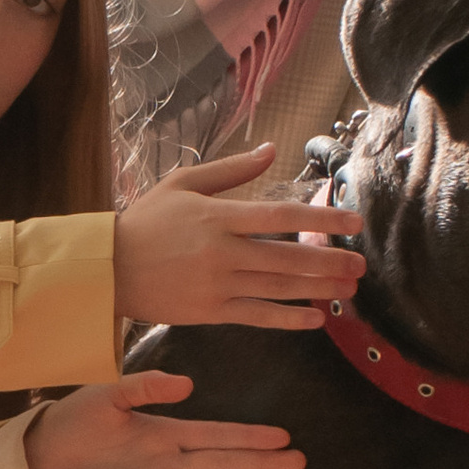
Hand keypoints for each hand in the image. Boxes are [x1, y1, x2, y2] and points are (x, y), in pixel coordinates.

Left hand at [27, 370, 304, 468]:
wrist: (39, 458)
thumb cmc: (73, 421)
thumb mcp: (108, 394)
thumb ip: (147, 388)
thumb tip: (189, 384)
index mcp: (163, 431)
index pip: (216, 435)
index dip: (249, 436)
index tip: (282, 436)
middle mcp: (168, 462)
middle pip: (224, 464)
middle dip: (260, 463)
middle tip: (298, 462)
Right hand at [113, 143, 364, 331]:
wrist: (106, 268)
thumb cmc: (146, 221)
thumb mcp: (183, 183)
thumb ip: (231, 170)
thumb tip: (270, 150)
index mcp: (217, 217)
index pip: (279, 217)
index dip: (319, 220)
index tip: (352, 222)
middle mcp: (221, 253)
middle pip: (286, 258)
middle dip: (329, 262)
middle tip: (361, 265)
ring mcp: (216, 285)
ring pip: (277, 289)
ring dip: (317, 290)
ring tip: (349, 290)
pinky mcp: (209, 312)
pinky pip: (256, 316)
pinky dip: (287, 318)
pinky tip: (314, 318)